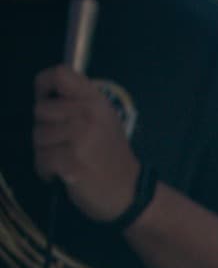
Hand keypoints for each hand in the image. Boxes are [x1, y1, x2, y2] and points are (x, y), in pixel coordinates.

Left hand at [33, 64, 140, 220]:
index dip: (44, 85)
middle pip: (41, 109)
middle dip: (45, 129)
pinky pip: (41, 158)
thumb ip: (78, 104)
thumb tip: (46, 96)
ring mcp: (80, 138)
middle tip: (61, 144)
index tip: (46, 100)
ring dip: (45, 152)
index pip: (61, 74)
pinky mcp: (71, 161)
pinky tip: (60, 174)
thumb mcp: (103, 121)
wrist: (129, 193)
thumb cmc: (111, 157)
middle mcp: (88, 114)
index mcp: (96, 101)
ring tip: (64, 160)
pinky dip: (45, 170)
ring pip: (38, 136)